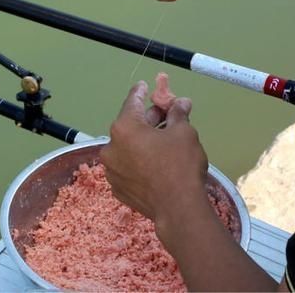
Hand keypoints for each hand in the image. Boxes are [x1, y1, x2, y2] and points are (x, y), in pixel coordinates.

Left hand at [100, 81, 208, 223]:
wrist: (178, 209)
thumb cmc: (180, 164)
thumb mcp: (184, 132)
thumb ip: (178, 113)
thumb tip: (181, 103)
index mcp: (124, 128)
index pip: (132, 102)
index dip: (141, 91)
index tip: (144, 85)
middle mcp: (111, 147)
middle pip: (130, 125)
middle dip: (148, 119)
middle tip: (166, 114)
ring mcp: (112, 170)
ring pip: (127, 148)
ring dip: (142, 141)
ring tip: (163, 141)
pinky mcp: (118, 189)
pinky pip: (128, 167)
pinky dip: (139, 161)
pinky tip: (155, 163)